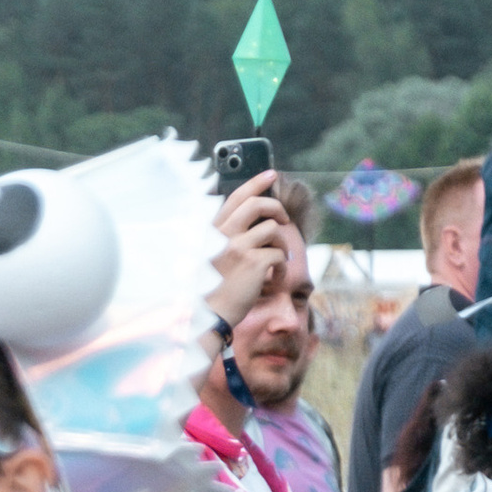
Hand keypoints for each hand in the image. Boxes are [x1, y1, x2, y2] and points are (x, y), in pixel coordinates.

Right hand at [209, 174, 287, 330]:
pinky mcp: (254, 263)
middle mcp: (225, 235)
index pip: (236, 197)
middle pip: (258, 204)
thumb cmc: (211, 291)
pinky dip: (282, 266)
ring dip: (282, 243)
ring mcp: (239, 247)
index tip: (271, 174)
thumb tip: (259, 222)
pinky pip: (280, 254)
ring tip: (279, 259)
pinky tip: (275, 278)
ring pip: (273, 229)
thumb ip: (228, 238)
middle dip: (277, 209)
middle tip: (283, 221)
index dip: (256, 182)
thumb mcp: (213, 258)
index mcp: (214, 232)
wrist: (208, 317)